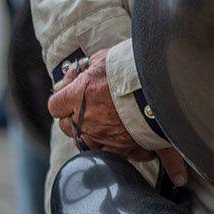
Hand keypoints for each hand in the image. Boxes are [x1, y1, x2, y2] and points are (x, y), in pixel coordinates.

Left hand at [46, 45, 187, 184]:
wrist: (158, 85)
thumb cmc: (130, 68)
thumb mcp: (103, 59)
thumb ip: (86, 69)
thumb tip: (74, 75)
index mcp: (78, 95)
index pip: (55, 105)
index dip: (61, 102)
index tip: (70, 96)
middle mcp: (86, 118)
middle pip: (66, 126)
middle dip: (73, 118)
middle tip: (86, 109)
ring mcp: (102, 135)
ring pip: (84, 142)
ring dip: (90, 134)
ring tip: (104, 124)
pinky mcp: (120, 147)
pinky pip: (108, 153)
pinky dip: (113, 148)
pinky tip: (120, 139)